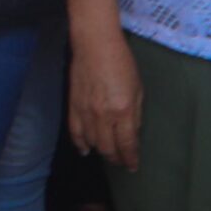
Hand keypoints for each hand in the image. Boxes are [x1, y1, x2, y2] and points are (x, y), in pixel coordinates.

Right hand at [68, 28, 142, 170]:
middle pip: (108, 147)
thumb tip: (131, 133)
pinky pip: (75, 131)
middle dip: (116, 158)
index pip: (127, 144)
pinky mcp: (72, 105)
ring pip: (91, 142)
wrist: (94, 45)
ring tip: (107, 155)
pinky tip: (85, 149)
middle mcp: (102, 115)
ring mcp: (85, 111)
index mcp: (123, 110)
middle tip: (122, 162)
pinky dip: (80, 143)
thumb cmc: (121, 62)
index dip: (130, 158)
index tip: (133, 166)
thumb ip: (135, 114)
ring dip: (100, 151)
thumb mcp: (138, 89)